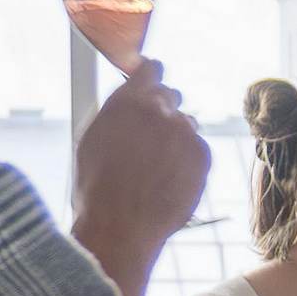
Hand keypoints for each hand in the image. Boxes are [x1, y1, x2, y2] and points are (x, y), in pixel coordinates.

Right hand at [72, 61, 210, 295]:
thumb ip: (118, 113)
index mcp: (128, 101)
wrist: (121, 226)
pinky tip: (168, 180)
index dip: (151, 76)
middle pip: (171, 96)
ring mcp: (186, 132)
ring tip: (155, 169)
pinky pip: (197, 150)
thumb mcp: (93, 139)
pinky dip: (188, 161)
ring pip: (186, 126)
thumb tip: (130, 100)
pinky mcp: (203, 155)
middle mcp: (160, 110)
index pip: (151, 69)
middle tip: (152, 135)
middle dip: (163, 110)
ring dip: (175, 139)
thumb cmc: (98, 187)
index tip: (153, 78)